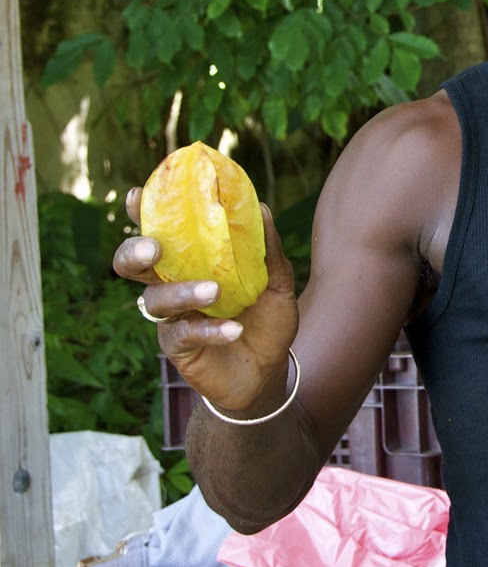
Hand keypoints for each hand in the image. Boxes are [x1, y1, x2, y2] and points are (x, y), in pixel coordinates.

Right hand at [113, 185, 299, 415]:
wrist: (270, 370)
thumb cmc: (267, 319)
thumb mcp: (277, 282)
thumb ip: (267, 249)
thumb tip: (259, 206)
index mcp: (190, 260)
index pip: (159, 231)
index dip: (141, 213)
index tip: (135, 196)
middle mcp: (172, 284)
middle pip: (132, 265)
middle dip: (134, 252)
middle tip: (153, 248)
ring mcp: (172, 317)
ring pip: (156, 300)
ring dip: (182, 292)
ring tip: (214, 291)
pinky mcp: (178, 348)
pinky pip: (182, 335)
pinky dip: (208, 330)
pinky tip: (233, 329)